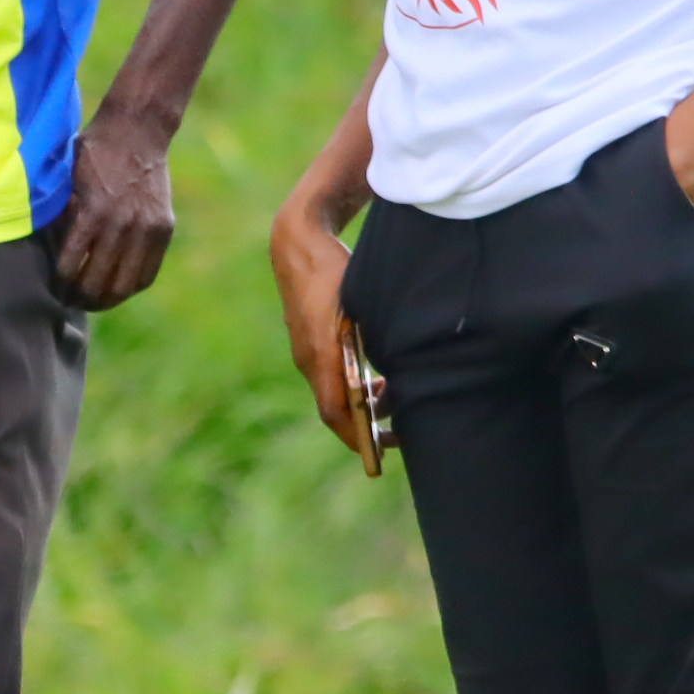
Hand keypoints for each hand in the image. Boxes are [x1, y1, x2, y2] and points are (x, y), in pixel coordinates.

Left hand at [53, 107, 177, 311]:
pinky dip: (131, 287)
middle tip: (70, 301)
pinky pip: (147, 274)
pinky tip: (118, 288)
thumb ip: (60, 215)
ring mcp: (146, 228)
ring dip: (107, 300)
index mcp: (91, 212)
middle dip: (80, 298)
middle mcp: (121, 225)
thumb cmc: (93, 153)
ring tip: (93, 301)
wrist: (136, 131)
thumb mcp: (67, 179)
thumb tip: (46, 253)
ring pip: (125, 286)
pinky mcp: (163, 229)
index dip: (59, 284)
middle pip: (98, 283)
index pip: (71, 267)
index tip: (53, 288)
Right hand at [267, 187, 381, 468]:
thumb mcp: (360, 305)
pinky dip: (352, 385)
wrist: (297, 242)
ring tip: (392, 405)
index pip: (335, 413)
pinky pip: (328, 375)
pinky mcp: (308, 339)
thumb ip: (371, 343)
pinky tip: (375, 377)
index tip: (380, 451)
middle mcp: (308, 359)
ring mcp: (305, 350)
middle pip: (333, 409)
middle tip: (396, 438)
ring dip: (360, 405)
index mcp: (319, 355)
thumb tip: (388, 383)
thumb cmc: (332, 270)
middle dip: (362, 428)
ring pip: (332, 392)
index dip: (357, 437)